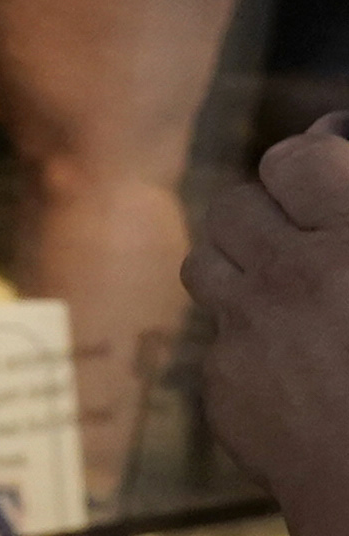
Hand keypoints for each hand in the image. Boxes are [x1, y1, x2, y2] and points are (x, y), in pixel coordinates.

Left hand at [192, 116, 348, 526]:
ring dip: (240, 264)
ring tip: (284, 281)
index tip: (326, 161)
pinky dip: (247, 342)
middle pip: (236, 207)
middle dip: (266, 209)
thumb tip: (329, 145)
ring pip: (206, 265)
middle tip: (304, 226)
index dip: (309, 158)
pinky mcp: (224, 389)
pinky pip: (218, 342)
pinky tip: (294, 365)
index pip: (297, 159)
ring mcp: (249, 334)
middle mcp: (292, 277)